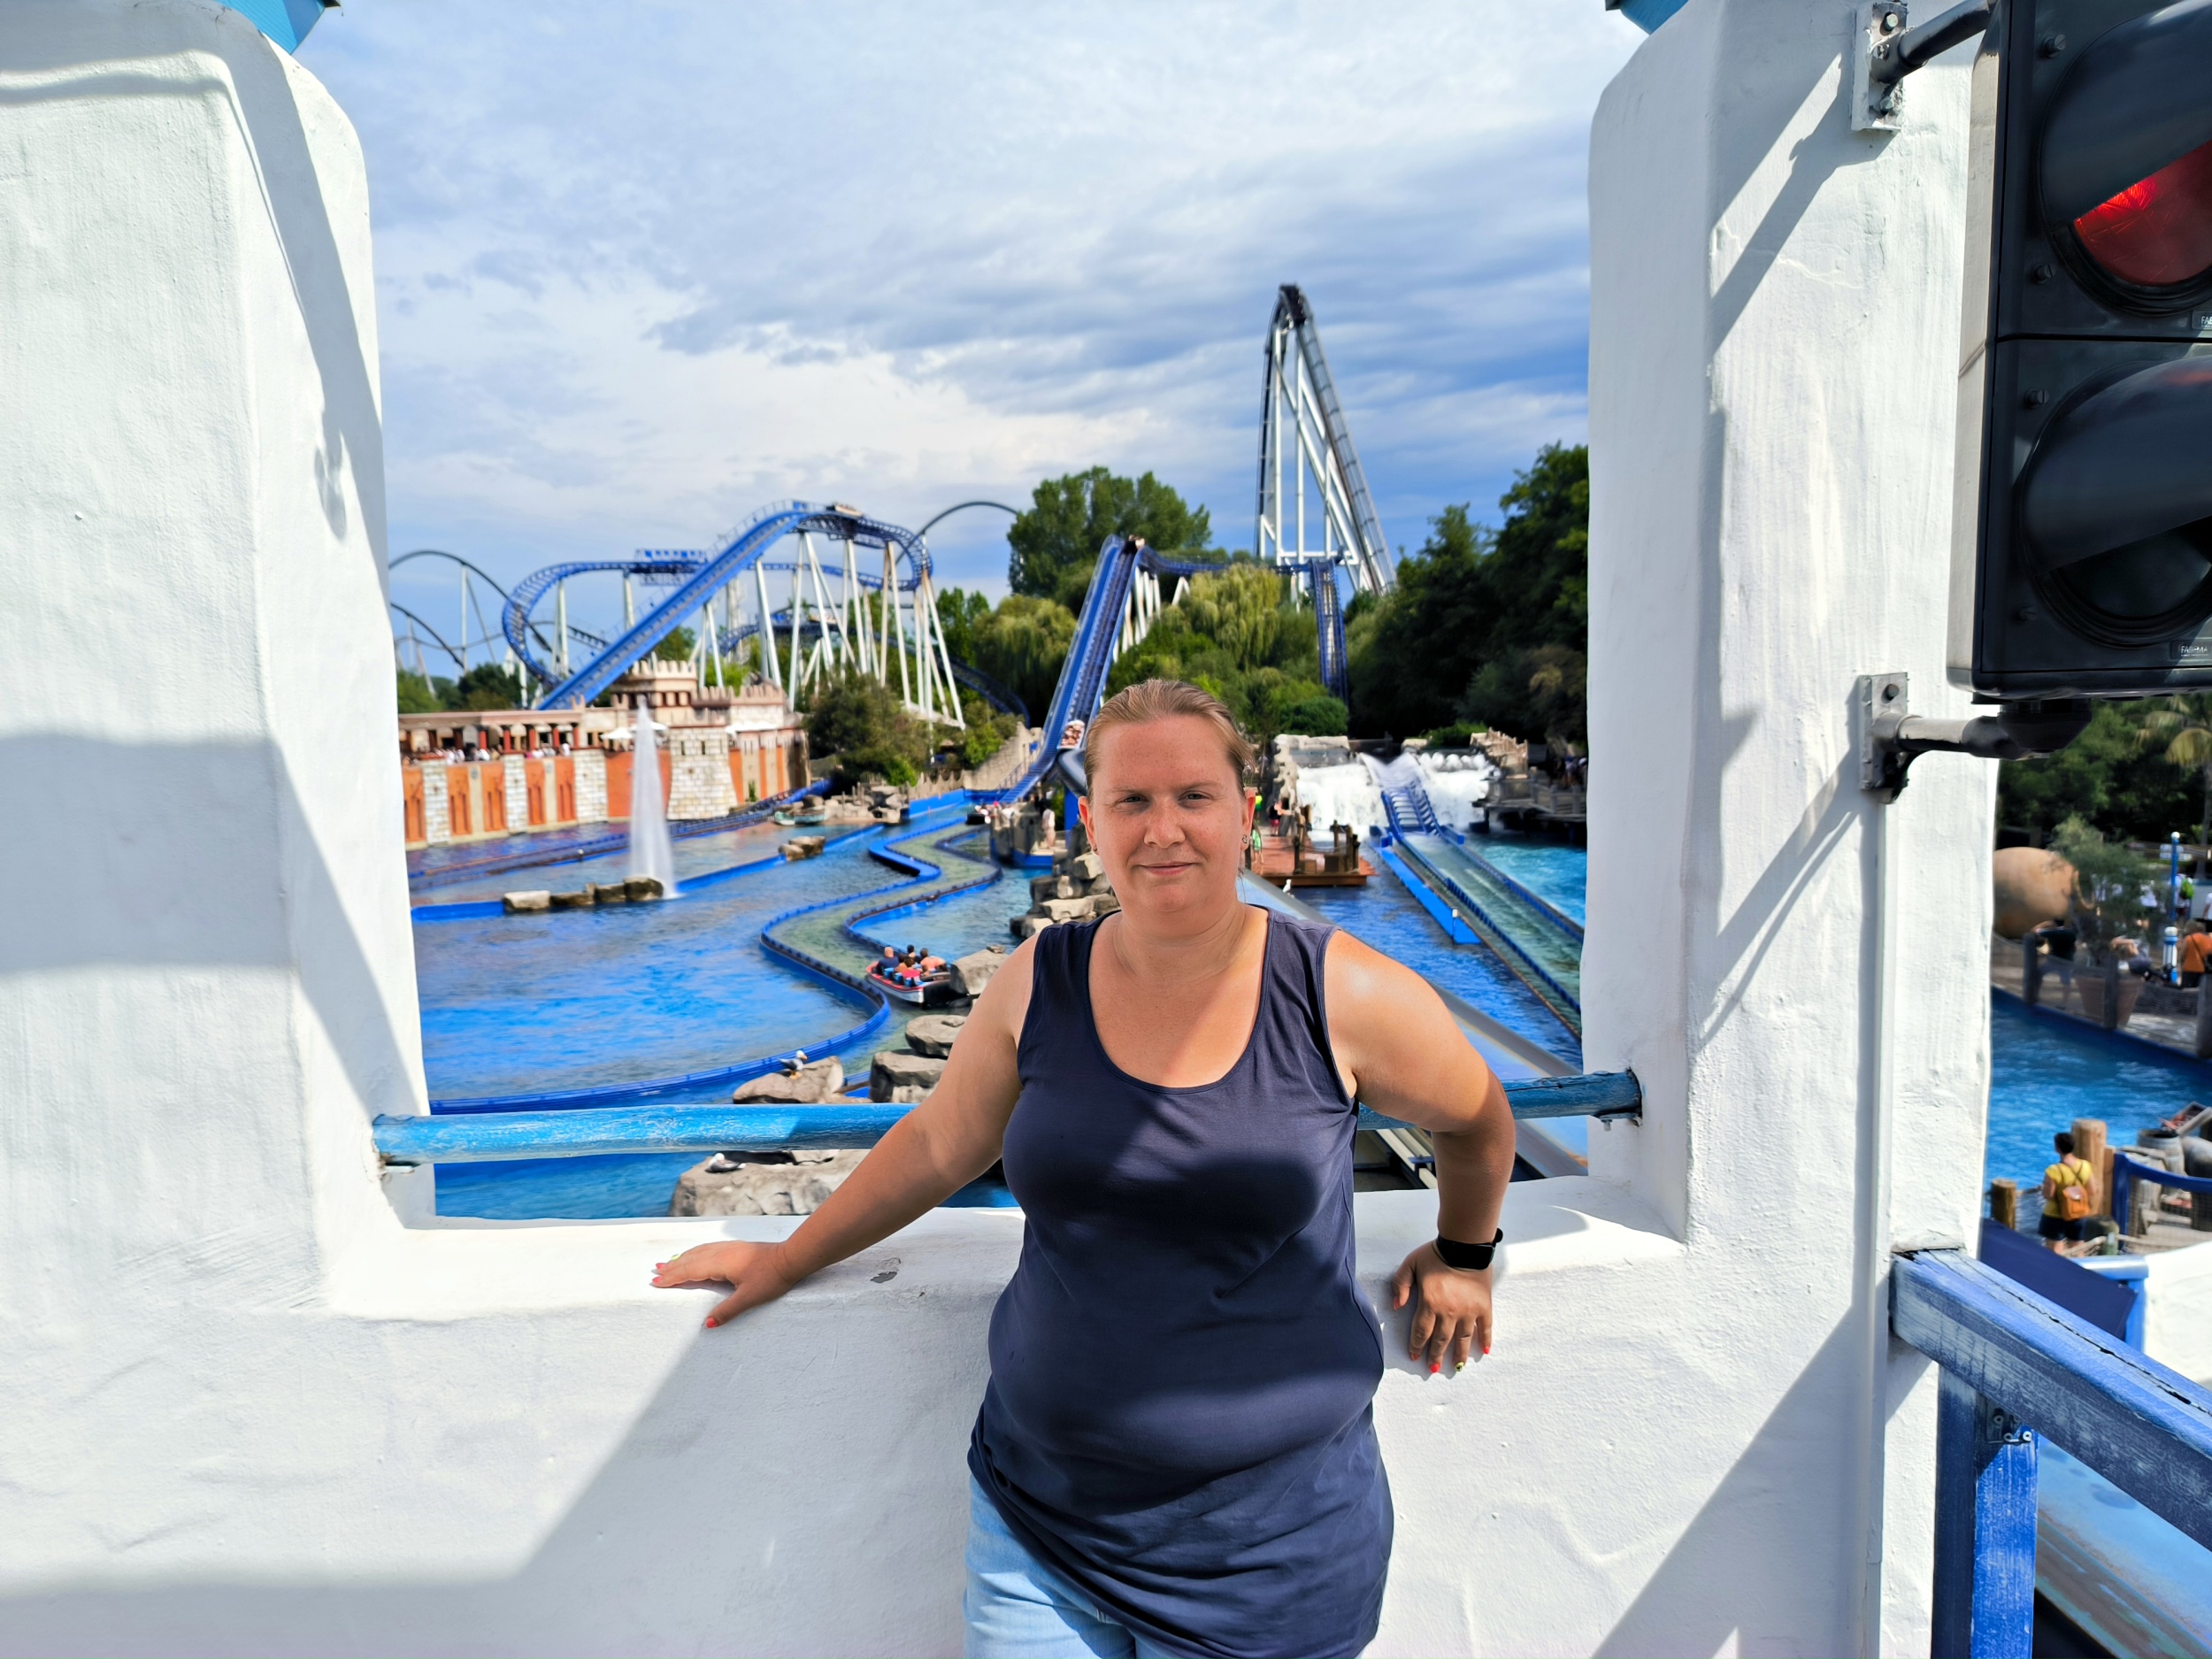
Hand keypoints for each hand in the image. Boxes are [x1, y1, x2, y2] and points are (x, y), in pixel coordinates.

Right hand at [651, 1240, 796, 1329]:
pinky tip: (695, 1255)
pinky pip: (708, 1248)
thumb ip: (727, 1311)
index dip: (672, 1277)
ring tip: (669, 1263)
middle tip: (655, 1272)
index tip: (656, 1281)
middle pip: (691, 1259)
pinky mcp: (736, 1247)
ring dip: (682, 1258)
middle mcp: (721, 1252)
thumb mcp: (749, 1297)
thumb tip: (706, 1325)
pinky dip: (695, 1253)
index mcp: (720, 1264)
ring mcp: (729, 1248)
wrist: (791, 1257)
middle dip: (672, 1267)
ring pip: (699, 1252)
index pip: (690, 1271)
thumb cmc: (772, 1277)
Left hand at [1391, 1243, 1492, 1374]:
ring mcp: (1468, 1311)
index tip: (1414, 1356)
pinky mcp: (1484, 1307)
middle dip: (1435, 1356)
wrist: (1465, 1245)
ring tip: (1455, 1368)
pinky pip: (1485, 1328)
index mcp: (1430, 1303)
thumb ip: (1400, 1284)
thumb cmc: (1435, 1253)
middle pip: (1441, 1340)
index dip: (1417, 1346)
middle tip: (1432, 1369)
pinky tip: (1483, 1351)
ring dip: (1458, 1355)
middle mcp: (1449, 1312)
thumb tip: (1396, 1306)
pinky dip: (1485, 1340)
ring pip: (1462, 1340)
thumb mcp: (1410, 1264)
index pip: (1421, 1332)